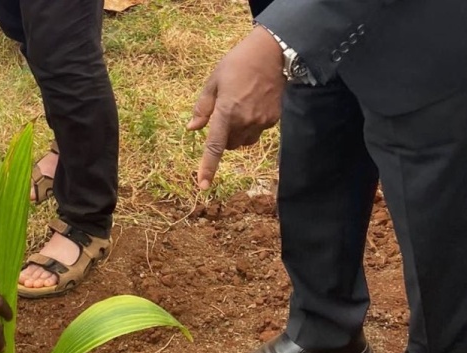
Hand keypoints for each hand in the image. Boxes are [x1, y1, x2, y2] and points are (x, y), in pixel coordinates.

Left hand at [187, 26, 286, 189]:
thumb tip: (192, 128)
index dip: (208, 167)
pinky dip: (252, 126)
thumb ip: (202, 107)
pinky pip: (258, 132)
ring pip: (243, 142)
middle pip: (228, 145)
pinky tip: (254, 105)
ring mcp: (261, 122)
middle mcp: (244, 121)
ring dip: (237, 134)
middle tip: (224, 115)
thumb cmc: (239, 63)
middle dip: (223, 137)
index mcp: (226, 111)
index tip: (203, 185)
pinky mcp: (274, 120)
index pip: (214, 146)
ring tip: (240, 107)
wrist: (274, 52)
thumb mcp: (214, 80)